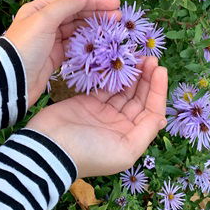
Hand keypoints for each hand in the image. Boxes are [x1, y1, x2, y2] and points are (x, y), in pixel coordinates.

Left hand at [4, 0, 119, 107]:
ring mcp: (50, 39)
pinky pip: (75, 45)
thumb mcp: (44, 20)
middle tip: (118, 15)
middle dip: (97, 12)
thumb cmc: (25, 46)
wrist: (12, 80)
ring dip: (94, 26)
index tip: (114, 2)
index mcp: (40, 8)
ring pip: (77, 28)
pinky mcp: (55, 56)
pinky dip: (87, 42)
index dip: (94, 0)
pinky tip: (99, 41)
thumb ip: (65, 5)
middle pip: (76, 13)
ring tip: (112, 27)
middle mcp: (45, 21)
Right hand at [26, 57, 167, 177]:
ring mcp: (104, 113)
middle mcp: (120, 126)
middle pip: (140, 99)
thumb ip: (146, 131)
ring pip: (124, 90)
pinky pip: (106, 86)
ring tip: (139, 57)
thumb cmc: (88, 152)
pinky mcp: (88, 102)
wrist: (48, 149)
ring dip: (133, 75)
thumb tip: (161, 117)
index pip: (152, 111)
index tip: (160, 69)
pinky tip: (120, 62)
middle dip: (148, 79)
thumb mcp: (125, 150)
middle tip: (150, 58)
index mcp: (131, 138)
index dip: (158, 90)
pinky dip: (114, 75)